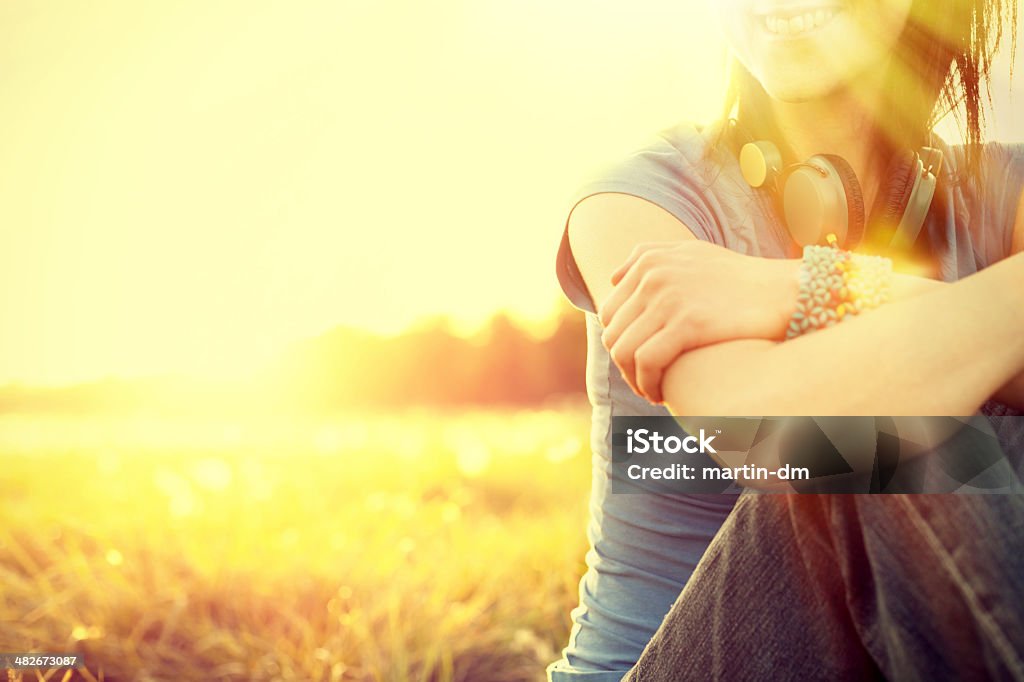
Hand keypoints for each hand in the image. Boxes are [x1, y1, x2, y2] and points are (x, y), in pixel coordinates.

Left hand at [598, 241, 797, 402]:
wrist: (784, 291)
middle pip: (612, 332)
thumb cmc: (740, 279)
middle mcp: (653, 274)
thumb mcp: (693, 254)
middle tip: (643, 381)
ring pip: (623, 350)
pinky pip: (646, 361)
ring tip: (651, 390)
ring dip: (632, 379)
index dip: (618, 342)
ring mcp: (668, 297)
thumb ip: (654, 258)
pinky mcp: (686, 323)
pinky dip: (647, 383)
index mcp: (649, 259)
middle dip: (623, 364)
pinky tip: (660, 394)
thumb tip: (615, 277)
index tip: (635, 362)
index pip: (609, 311)